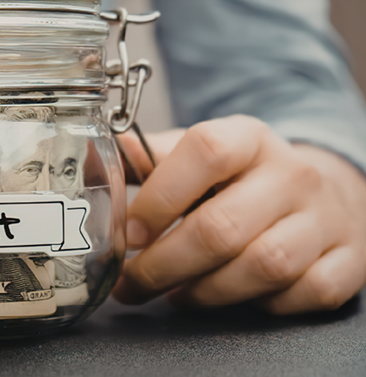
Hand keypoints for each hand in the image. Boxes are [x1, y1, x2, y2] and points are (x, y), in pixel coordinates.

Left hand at [112, 115, 365, 313]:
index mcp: (249, 138)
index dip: (159, 199)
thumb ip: (153, 157)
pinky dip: (262, 305)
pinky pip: (304, 294)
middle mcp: (292, 174)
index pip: (205, 153)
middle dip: (164, 266)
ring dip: (205, 291)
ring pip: (263, 267)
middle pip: (222, 228)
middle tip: (133, 283)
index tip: (129, 234)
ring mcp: (325, 218)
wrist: (321, 191)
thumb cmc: (243, 178)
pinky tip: (231, 296)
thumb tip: (103, 154)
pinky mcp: (347, 260)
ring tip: (173, 293)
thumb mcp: (201, 153)